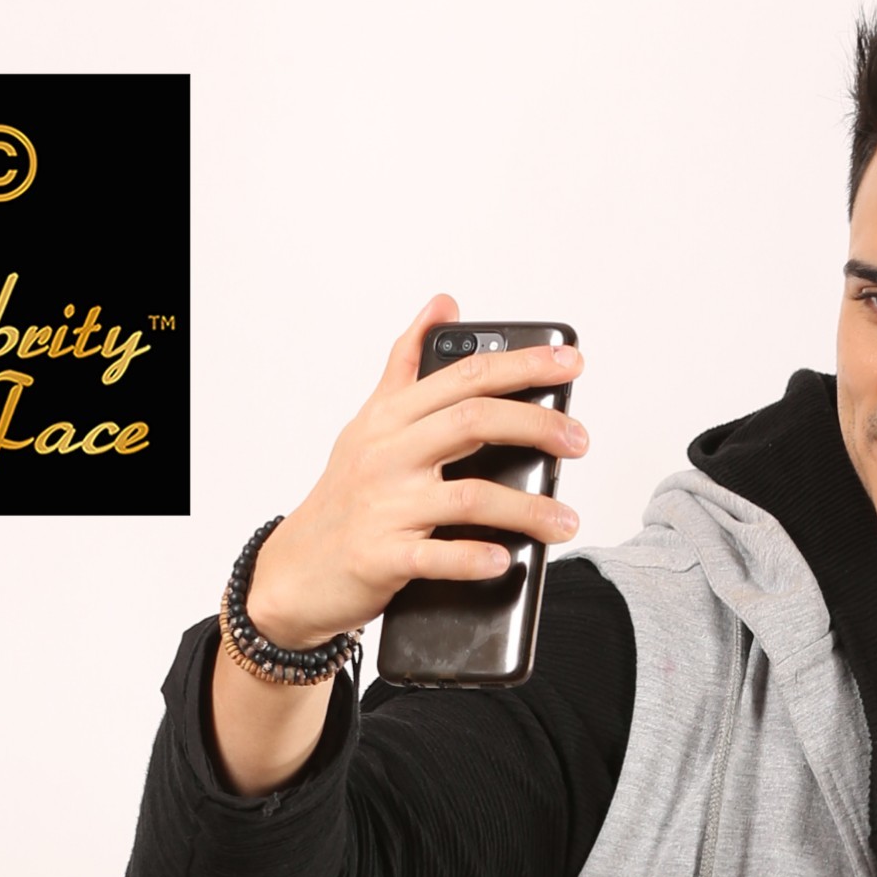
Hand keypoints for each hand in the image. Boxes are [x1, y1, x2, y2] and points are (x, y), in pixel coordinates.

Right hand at [245, 296, 588, 648]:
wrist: (296, 571)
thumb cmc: (344, 496)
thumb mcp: (371, 422)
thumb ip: (407, 365)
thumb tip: (443, 305)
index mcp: (391, 418)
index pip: (466, 377)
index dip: (522, 365)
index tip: (570, 361)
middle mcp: (388, 454)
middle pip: (473, 423)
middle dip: (537, 426)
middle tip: (580, 441)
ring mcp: (383, 506)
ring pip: (467, 496)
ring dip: (526, 509)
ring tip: (566, 520)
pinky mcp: (379, 556)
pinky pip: (435, 556)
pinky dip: (473, 558)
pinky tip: (504, 560)